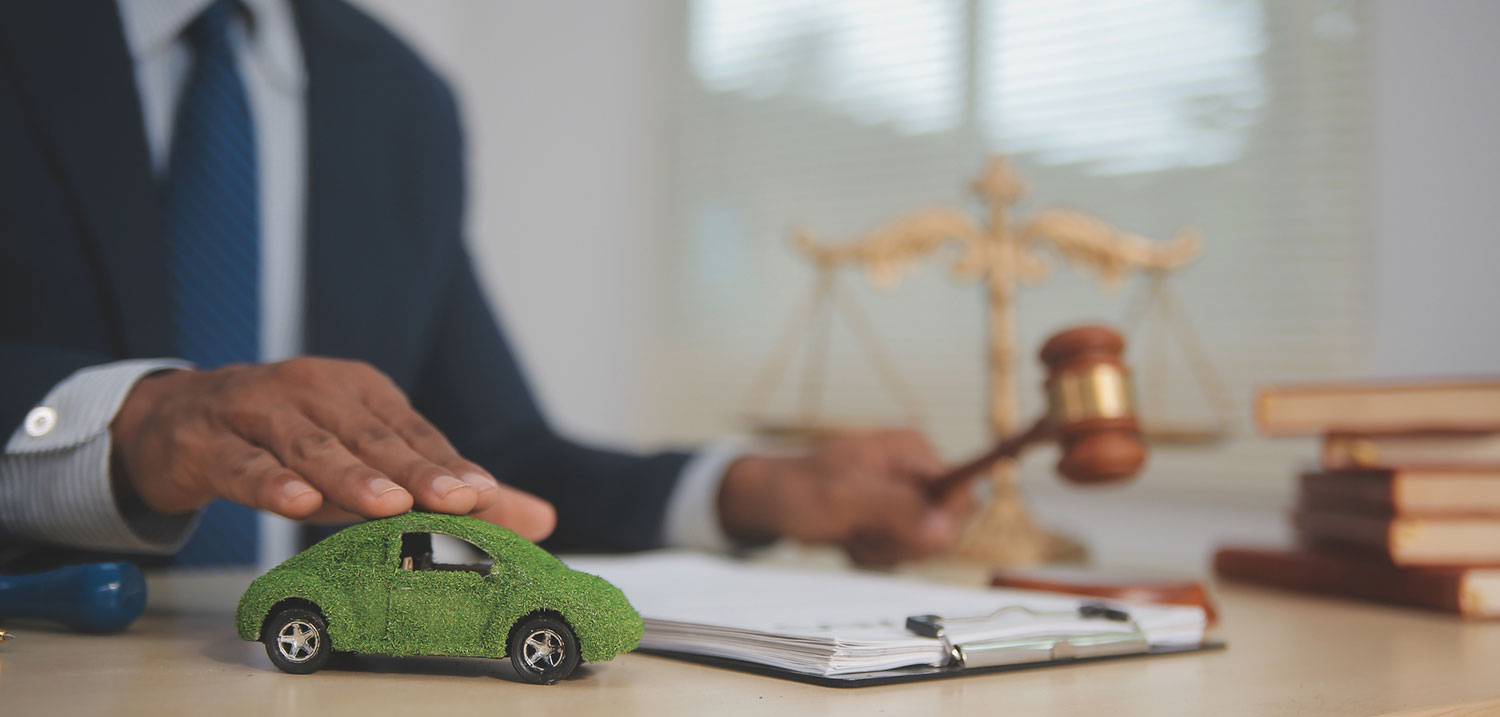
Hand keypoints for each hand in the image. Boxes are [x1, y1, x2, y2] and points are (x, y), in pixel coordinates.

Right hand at [110, 357, 555, 540]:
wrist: (176, 424)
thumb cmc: (288, 443)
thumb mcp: (365, 461)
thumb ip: (447, 491)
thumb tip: (542, 520)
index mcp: (360, 391)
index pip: (414, 433)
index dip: (449, 465)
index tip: (485, 496)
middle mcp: (314, 391)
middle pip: (373, 438)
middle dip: (418, 471)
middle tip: (460, 500)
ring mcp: (258, 411)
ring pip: (311, 446)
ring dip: (351, 475)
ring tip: (388, 505)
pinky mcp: (207, 442)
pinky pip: (243, 463)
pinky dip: (269, 481)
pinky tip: (296, 501)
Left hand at [716, 429, 975, 566]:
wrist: (769, 501)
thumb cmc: (798, 488)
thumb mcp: (845, 497)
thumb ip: (896, 510)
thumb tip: (943, 530)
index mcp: (912, 451)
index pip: (963, 491)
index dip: (943, 522)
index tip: (906, 534)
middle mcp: (914, 473)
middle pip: (945, 525)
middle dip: (903, 540)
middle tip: (862, 531)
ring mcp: (904, 498)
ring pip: (924, 545)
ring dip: (884, 550)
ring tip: (850, 531)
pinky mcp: (892, 522)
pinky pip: (902, 552)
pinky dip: (874, 555)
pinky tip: (849, 539)